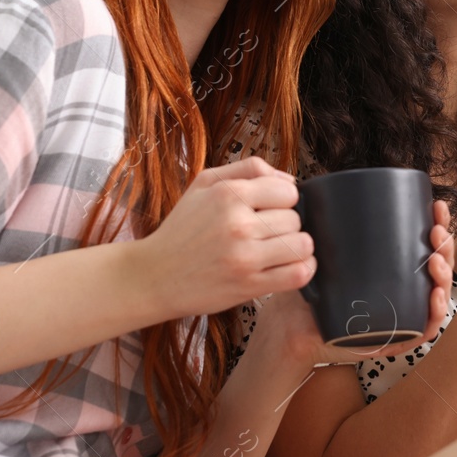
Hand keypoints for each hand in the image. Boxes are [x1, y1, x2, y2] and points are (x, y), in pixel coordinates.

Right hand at [133, 155, 312, 320]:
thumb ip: (249, 170)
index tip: (270, 209)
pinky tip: (287, 266)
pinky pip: (299, 274)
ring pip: (303, 245)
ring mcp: (245, 257)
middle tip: (266, 233)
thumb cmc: (182, 230)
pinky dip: (302, 269)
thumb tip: (290, 179)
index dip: (284, 200)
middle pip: (296, 219)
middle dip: (286, 225)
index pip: (289, 191)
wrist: (154, 276)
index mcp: (228, 195)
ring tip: (278, 250)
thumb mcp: (204, 184)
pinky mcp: (250, 286)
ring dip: (296, 247)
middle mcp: (238, 224)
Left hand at [255, 199, 454, 367]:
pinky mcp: (395, 340)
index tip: (436, 206)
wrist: (290, 327)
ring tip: (435, 261)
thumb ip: (326, 224)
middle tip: (435, 232)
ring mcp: (401, 316)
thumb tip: (320, 185)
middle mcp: (402, 291)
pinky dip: (435, 313)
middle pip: (437, 267)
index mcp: (393, 269)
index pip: (424, 245)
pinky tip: (434, 295)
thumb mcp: (324, 252)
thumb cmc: (309, 290)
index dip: (438, 224)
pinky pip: (424, 329)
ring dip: (444, 276)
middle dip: (444, 246)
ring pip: (436, 295)